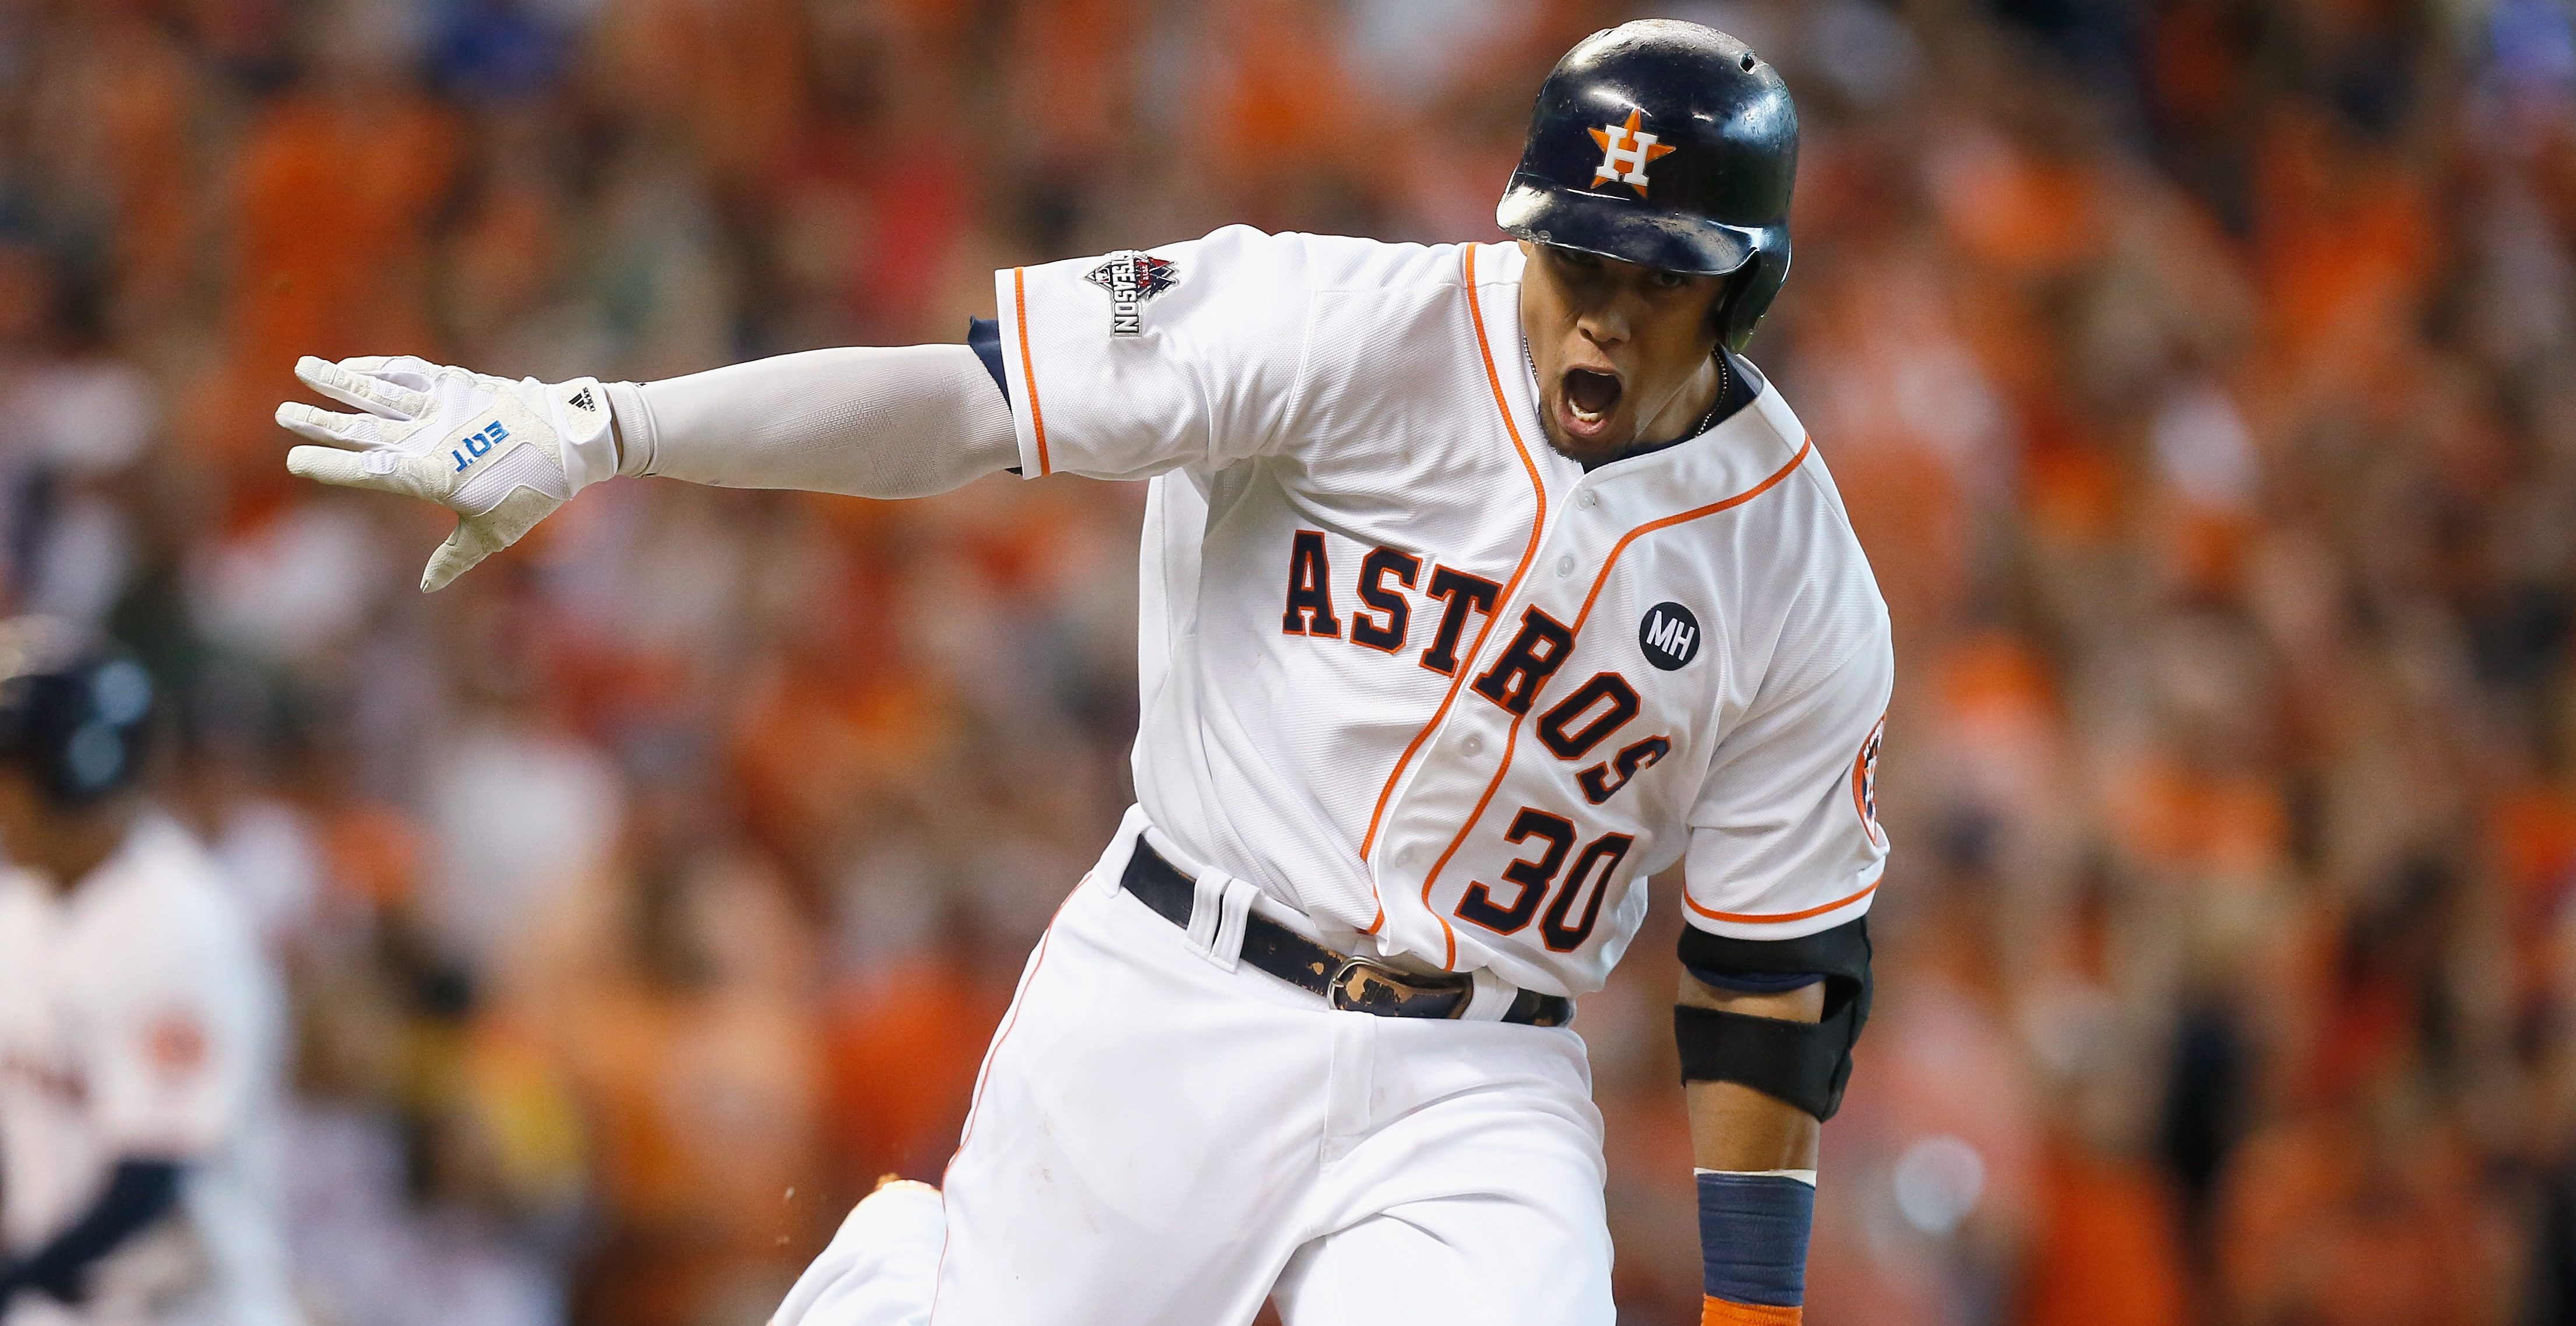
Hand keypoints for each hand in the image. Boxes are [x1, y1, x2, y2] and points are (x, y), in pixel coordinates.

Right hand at [278, 355, 618, 591]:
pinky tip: (355, 365)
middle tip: (282, 414)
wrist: (574, 439)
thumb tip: (427, 586)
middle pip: (363, 428)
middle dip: (320, 422)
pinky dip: (380, 367)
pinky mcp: (459, 383)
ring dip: (339, 380)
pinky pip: (410, 372)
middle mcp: (429, 437)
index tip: (294, 459)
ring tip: (304, 368)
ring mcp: (442, 405)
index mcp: (431, 474)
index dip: (329, 464)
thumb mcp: (495, 532)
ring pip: (379, 391)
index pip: (366, 470)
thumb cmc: (535, 491)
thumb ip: (455, 557)